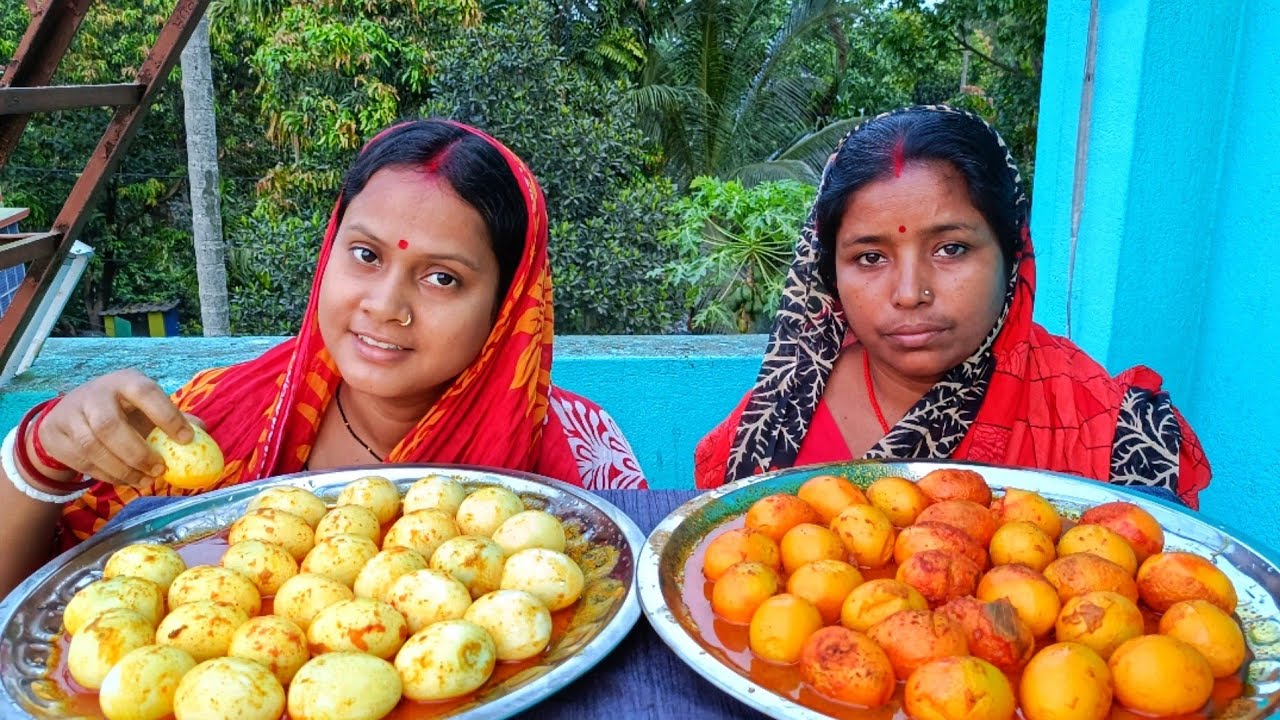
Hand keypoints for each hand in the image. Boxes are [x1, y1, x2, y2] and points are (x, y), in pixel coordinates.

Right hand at [34, 369, 196, 486]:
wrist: (69, 414)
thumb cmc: (123, 410)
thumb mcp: (146, 406)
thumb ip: (174, 416)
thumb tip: (203, 431)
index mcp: (125, 381)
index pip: (146, 393)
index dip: (167, 416)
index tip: (186, 440)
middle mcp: (96, 394)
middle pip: (110, 426)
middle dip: (138, 453)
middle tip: (161, 470)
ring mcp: (72, 414)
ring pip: (93, 447)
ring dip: (123, 469)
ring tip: (146, 480)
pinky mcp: (57, 436)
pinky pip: (83, 462)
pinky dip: (108, 475)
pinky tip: (126, 480)